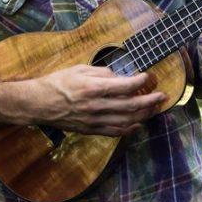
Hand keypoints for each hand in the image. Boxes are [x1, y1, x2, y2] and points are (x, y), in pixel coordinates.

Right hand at [27, 65, 165, 136]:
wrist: (38, 104)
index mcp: (93, 87)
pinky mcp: (90, 130)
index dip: (140, 82)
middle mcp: (96, 106)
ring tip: (155, 109)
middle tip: (162, 96)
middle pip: (130, 106)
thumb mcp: (80, 69)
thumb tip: (120, 77)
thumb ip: (102, 72)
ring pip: (126, 121)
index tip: (148, 76)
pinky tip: (139, 124)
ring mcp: (94, 120)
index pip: (124, 86)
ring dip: (144, 115)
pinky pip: (115, 132)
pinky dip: (130, 129)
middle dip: (150, 101)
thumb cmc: (58, 83)